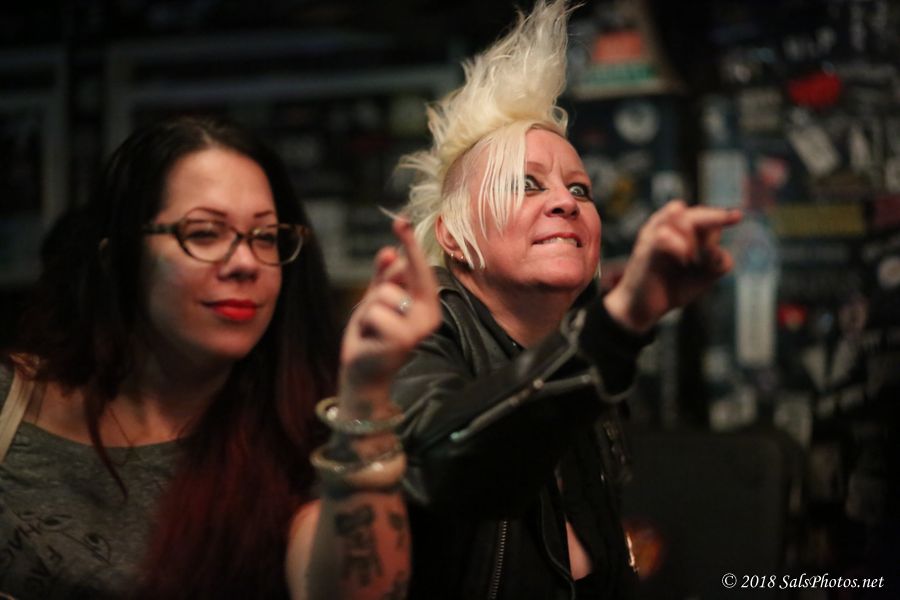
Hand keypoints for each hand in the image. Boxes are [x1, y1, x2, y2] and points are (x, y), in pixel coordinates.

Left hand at [339, 218, 440, 414]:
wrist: (364, 373)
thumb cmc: (372, 335)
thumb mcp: (376, 299)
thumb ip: (385, 276)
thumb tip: (390, 251)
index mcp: (429, 302)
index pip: (419, 266)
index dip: (409, 242)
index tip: (401, 221)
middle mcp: (431, 313)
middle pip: (404, 272)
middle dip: (384, 280)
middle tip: (374, 309)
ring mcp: (419, 327)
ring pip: (383, 293)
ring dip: (368, 309)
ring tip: (371, 329)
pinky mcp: (403, 338)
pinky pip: (375, 311)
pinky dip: (364, 323)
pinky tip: (370, 339)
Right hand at [604, 200, 742, 332]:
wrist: (643, 308)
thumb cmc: (671, 287)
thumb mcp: (703, 277)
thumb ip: (718, 263)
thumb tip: (717, 250)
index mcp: (681, 231)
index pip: (703, 216)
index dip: (720, 217)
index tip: (737, 216)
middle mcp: (666, 227)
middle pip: (693, 212)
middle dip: (714, 217)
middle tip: (732, 220)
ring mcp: (653, 235)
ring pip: (678, 215)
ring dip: (693, 235)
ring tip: (691, 258)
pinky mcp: (644, 248)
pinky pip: (663, 236)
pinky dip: (678, 245)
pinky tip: (683, 259)